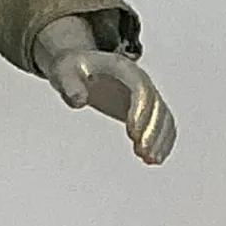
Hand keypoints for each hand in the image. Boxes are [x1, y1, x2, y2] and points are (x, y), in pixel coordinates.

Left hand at [33, 16, 176, 164]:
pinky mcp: (142, 108)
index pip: (140, 89)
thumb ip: (70, 85)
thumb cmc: (71, 68)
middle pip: (155, 105)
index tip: (133, 133)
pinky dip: (161, 141)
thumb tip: (79, 101)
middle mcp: (140, 80)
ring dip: (159, 139)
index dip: (140, 111)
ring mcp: (144, 94)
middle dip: (151, 130)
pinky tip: (155, 159)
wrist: (78, 65)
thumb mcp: (63, 72)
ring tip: (150, 160)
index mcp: (123, 69)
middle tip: (143, 153)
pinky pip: (160, 124)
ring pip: (162, 117)